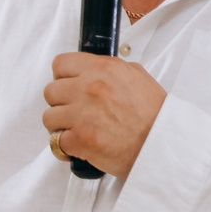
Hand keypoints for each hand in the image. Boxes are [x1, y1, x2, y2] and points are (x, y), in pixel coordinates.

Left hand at [43, 52, 166, 178]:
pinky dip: (66, 146)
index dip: (62, 77)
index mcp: (103, 69)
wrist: (161, 144)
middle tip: (74, 111)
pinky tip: (79, 146)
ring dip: (60, 126)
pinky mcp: (79, 139)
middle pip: (50, 91)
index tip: (68, 86)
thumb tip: (91, 70)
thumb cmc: (153, 115)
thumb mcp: (136, 76)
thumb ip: (109, 70)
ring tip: (77, 130)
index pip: (60, 64)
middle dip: (60, 103)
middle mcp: (89, 88)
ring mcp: (82, 114)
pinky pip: (57, 141)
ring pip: (49, 118)